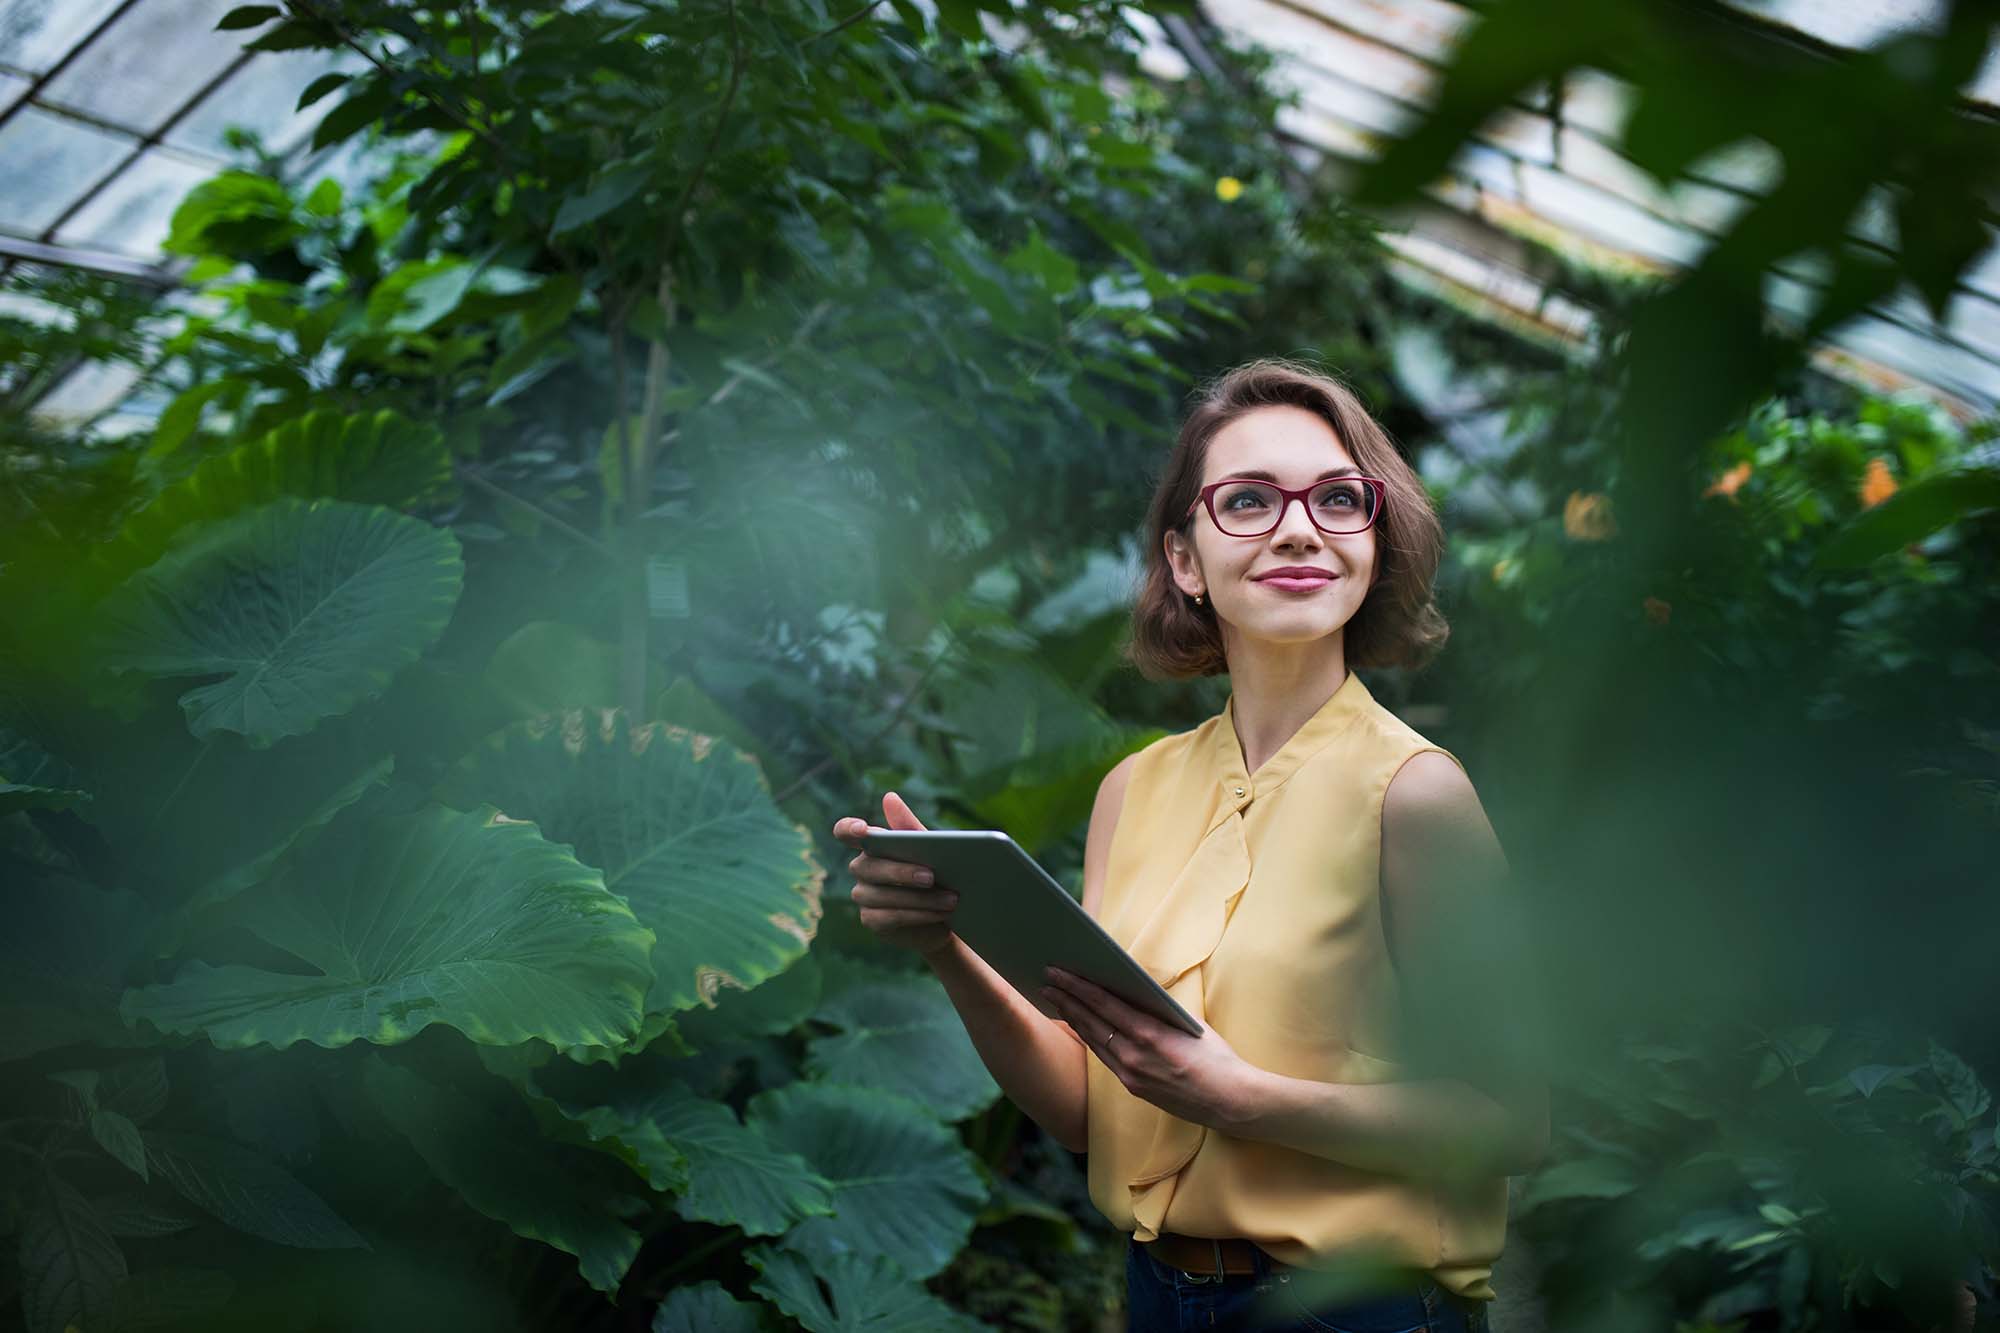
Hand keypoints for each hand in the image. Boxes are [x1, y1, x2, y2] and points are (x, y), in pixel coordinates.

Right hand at [831, 792, 958, 960]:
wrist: (947, 914)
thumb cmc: (935, 874)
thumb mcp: (929, 850)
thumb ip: (909, 827)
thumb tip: (889, 797)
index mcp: (871, 844)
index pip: (845, 832)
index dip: (848, 829)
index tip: (863, 829)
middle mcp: (861, 868)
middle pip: (869, 867)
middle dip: (901, 872)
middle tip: (932, 876)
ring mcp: (863, 895)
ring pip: (881, 895)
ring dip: (919, 898)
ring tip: (950, 899)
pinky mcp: (871, 920)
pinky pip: (889, 917)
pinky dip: (917, 915)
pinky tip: (939, 914)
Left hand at [1040, 966, 1260, 1131]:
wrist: (1230, 1101)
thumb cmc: (1216, 1057)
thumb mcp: (1188, 1024)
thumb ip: (1157, 1011)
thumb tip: (1132, 992)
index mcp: (1149, 1034)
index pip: (1103, 1004)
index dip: (1077, 986)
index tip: (1058, 972)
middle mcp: (1134, 1056)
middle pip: (1091, 1022)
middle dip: (1066, 999)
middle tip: (1045, 981)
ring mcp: (1131, 1075)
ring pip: (1094, 1041)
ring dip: (1073, 1018)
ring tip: (1056, 1000)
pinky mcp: (1133, 1088)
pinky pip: (1105, 1058)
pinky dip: (1091, 1039)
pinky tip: (1082, 1027)